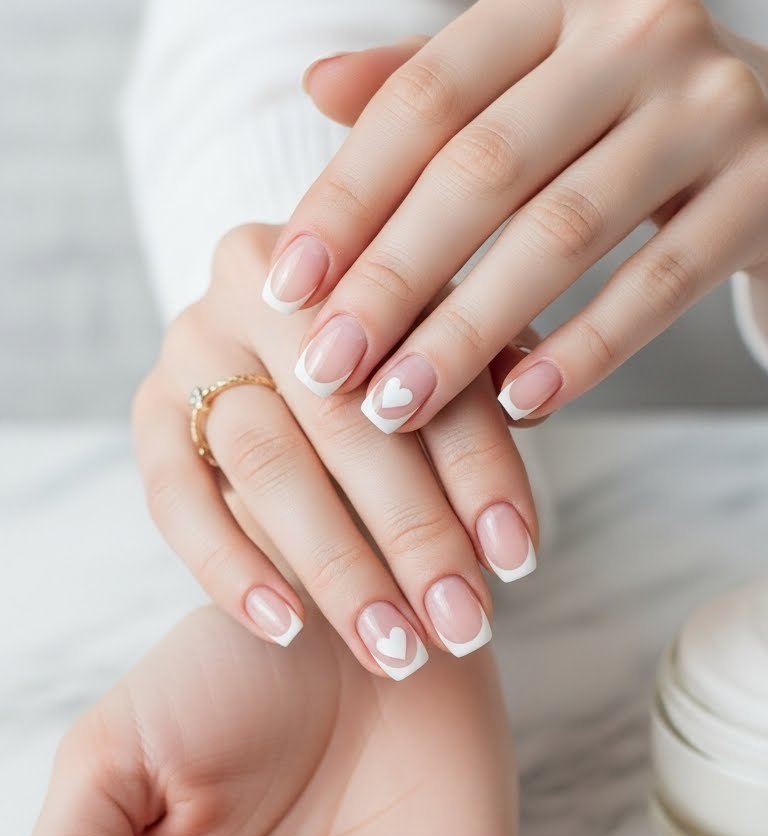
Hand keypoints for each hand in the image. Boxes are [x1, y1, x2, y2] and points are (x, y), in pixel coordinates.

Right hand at [134, 224, 538, 679]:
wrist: (280, 355)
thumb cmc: (392, 367)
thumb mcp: (447, 356)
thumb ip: (485, 375)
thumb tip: (534, 403)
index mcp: (358, 254)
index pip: (431, 370)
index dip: (482, 470)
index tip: (519, 562)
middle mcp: (262, 283)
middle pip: (348, 421)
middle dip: (415, 537)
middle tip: (463, 628)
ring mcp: (193, 346)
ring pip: (268, 466)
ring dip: (338, 570)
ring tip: (394, 650)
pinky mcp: (148, 414)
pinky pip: (177, 500)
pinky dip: (231, 569)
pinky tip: (287, 630)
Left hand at [264, 1, 767, 428]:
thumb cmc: (632, 126)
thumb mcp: (535, 89)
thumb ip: (436, 88)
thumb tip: (316, 87)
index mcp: (559, 4)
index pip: (427, 98)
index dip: (348, 196)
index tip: (286, 287)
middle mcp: (638, 33)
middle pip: (483, 168)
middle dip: (392, 280)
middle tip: (327, 371)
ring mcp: (714, 106)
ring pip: (563, 232)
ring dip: (470, 332)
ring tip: (399, 405)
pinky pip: (659, 284)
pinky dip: (584, 351)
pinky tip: (520, 407)